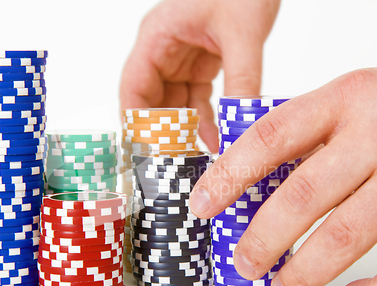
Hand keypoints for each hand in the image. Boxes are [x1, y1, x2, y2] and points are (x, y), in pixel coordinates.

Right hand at [120, 0, 279, 152]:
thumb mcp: (241, 33)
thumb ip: (241, 79)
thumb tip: (239, 122)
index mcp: (158, 37)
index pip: (134, 87)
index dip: (136, 122)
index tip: (144, 150)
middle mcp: (165, 50)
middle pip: (152, 100)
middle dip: (163, 132)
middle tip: (174, 161)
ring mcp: (183, 57)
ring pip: (176, 103)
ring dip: (186, 129)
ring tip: (196, 156)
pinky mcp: (202, 62)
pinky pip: (198, 98)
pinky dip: (205, 118)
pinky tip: (215, 137)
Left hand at [189, 64, 376, 285]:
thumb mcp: (350, 98)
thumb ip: (306, 132)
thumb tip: (249, 178)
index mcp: (343, 99)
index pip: (269, 138)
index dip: (228, 175)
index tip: (202, 206)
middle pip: (303, 194)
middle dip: (263, 237)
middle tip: (244, 263)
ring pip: (346, 233)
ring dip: (305, 270)